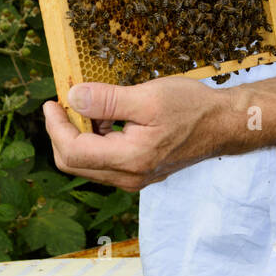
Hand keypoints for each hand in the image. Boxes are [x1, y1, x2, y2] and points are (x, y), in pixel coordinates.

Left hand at [43, 76, 230, 190]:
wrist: (224, 124)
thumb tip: (73, 97)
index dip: (55, 127)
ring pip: (89, 164)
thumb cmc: (191, 108)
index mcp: (130, 159)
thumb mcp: (147, 97)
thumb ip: (107, 100)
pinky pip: (105, 162)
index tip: (52, 102)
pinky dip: (97, 140)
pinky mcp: (140, 172)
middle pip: (74, 163)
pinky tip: (110, 119)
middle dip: (62, 133)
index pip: (73, 152)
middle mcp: (129, 177)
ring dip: (81, 136)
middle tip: (64, 104)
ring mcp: (135, 178)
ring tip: (94, 106)